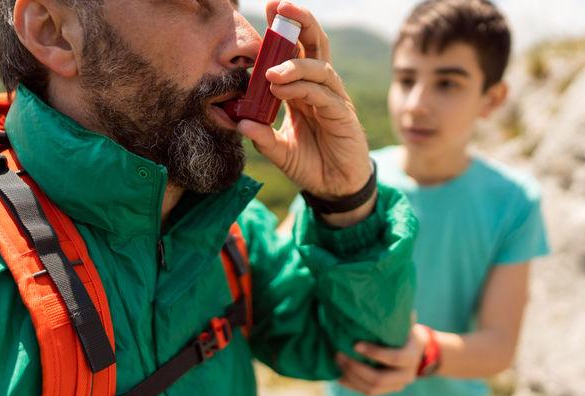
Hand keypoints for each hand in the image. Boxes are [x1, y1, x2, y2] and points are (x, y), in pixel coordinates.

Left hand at [238, 1, 372, 223]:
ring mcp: (334, 101)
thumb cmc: (311, 164)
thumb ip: (262, 138)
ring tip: (269, 71)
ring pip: (320, 68)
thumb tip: (240, 123)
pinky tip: (282, 88)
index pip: (296, 52)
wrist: (336, 189)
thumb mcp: (280, 152)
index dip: (285, 31)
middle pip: (316, 46)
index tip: (269, 10)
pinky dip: (303, 88)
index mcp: (304, 91)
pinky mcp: (343, 117)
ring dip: (295, 64)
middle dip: (300, 23)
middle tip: (280, 7)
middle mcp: (321, 89)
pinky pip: (324, 95)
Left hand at [336, 323, 430, 395]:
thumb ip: (397, 315)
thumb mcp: (406, 322)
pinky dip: (351, 385)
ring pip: (372, 388)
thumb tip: (379, 299)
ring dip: (351, 377)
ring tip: (336, 362)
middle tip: (338, 354)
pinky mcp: (387, 390)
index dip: (374, 353)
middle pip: (379, 379)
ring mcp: (397, 385)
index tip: (355, 344)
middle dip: (356, 368)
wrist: (420, 351)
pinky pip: (368, 392)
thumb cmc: (407, 330)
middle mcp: (407, 375)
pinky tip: (338, 374)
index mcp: (412, 356)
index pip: (394, 358)